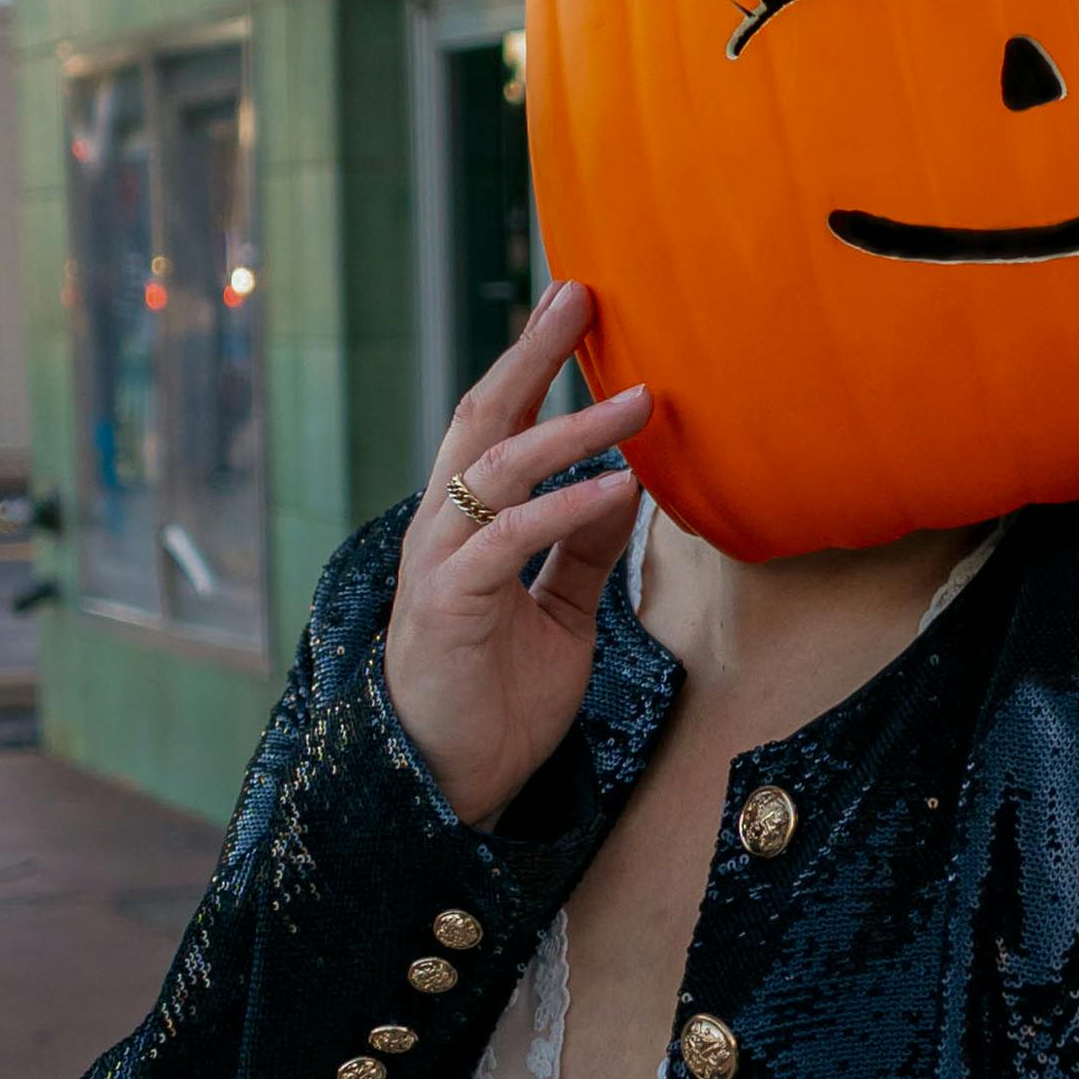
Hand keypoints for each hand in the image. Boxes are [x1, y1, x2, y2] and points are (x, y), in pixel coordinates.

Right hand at [382, 287, 652, 829]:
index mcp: (466, 525)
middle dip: (529, 354)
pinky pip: (510, 542)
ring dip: (570, 428)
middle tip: (577, 294)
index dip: (531, 362)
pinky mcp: (449, 606)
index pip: (496, 423)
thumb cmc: (499, 698)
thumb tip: (627, 483)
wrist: (456, 784)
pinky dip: (567, 509)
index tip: (575, 305)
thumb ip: (583, 549)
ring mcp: (440, 564)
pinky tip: (618, 486)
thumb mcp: (561, 613)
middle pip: (481, 418)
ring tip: (637, 399)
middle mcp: (443, 530)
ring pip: (496, 468)